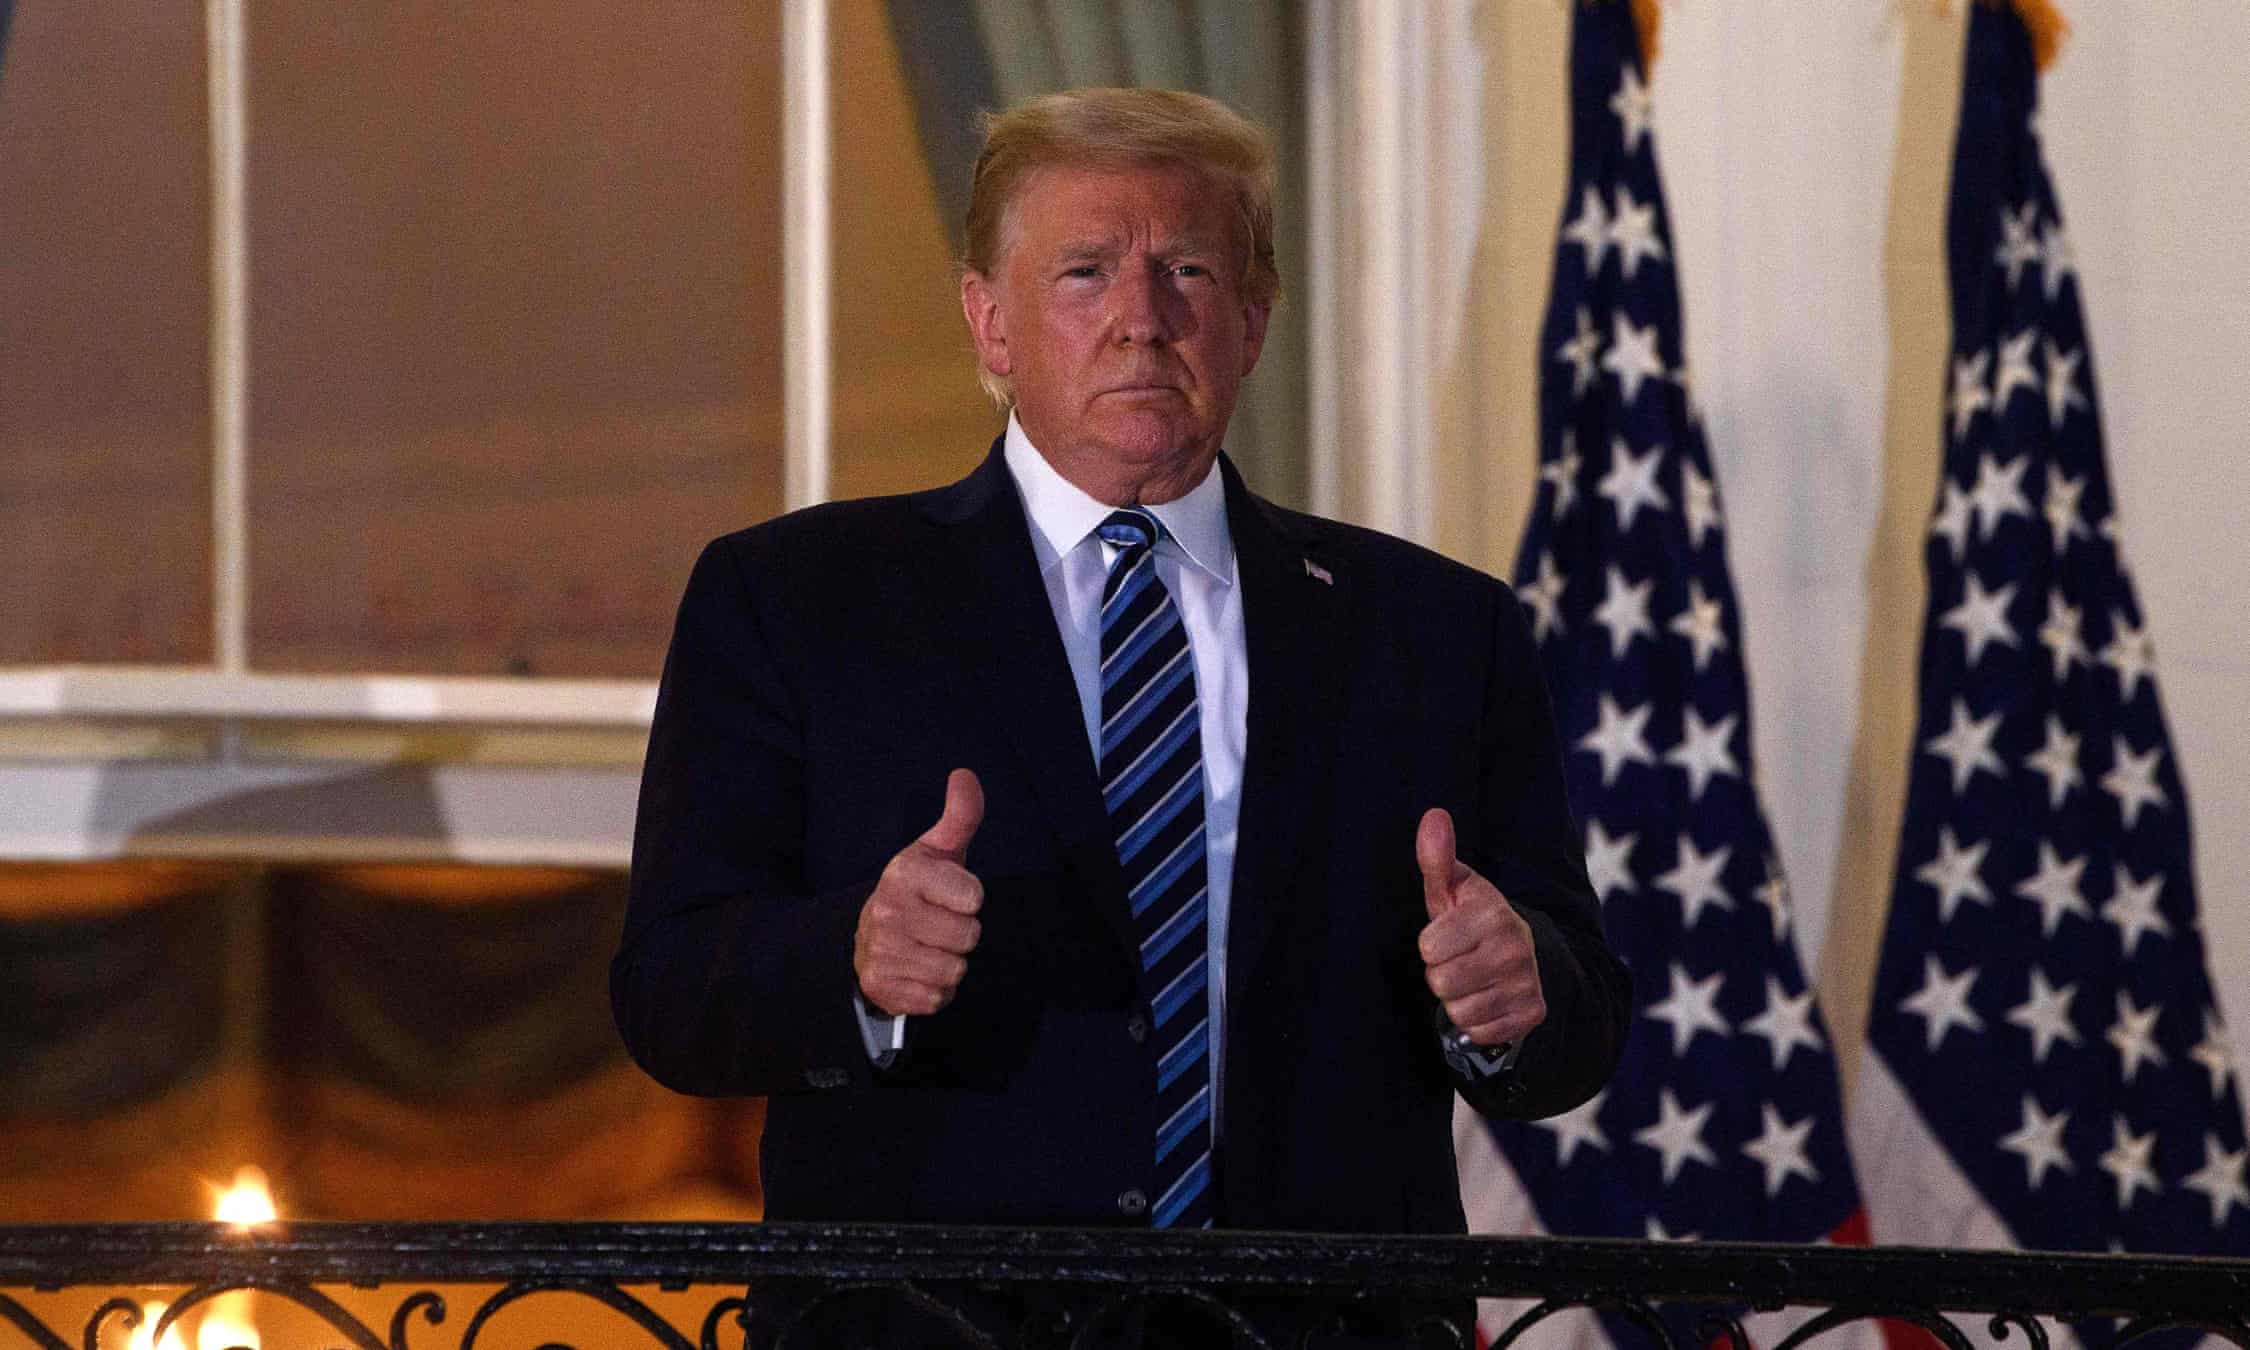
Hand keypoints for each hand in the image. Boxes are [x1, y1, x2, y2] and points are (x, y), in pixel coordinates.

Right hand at [855, 769, 984, 1016]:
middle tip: (938, 924)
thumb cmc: (919, 889)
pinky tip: (918, 970)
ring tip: (928, 947)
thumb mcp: (938, 851)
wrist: (870, 937)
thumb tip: (964, 774)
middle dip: (961, 934)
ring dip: (950, 964)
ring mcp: (882, 951)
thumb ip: (960, 815)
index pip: (973, 897)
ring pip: (954, 970)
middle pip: (968, 937)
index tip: (948, 894)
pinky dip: (934, 990)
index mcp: (904, 874)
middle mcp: (887, 911)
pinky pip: (937, 998)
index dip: (968, 899)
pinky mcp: (882, 987)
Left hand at [1416, 807, 1544, 1047]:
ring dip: (1458, 999)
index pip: (1428, 948)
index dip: (1431, 945)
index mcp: (1493, 912)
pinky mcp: (1531, 1014)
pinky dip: (1477, 1021)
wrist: (1522, 956)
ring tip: (1473, 978)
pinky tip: (1488, 998)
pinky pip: (1478, 1031)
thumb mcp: (1454, 888)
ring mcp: (1527, 982)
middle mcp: (1515, 947)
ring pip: (1458, 1010)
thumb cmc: (1472, 919)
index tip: (1448, 936)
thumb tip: (1433, 815)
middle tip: (1460, 960)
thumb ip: (1437, 857)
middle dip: (1442, 974)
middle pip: (1440, 983)